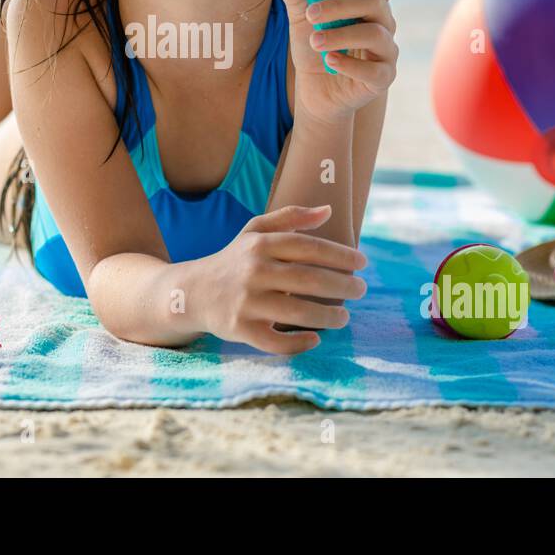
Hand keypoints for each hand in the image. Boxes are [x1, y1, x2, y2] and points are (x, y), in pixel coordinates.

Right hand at [196, 204, 367, 354]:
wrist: (192, 292)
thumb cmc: (233, 260)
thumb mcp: (255, 232)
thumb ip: (291, 217)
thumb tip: (328, 210)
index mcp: (259, 245)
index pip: (308, 247)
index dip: (340, 254)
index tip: (362, 263)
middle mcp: (253, 272)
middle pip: (309, 280)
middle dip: (343, 286)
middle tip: (361, 290)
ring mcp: (246, 302)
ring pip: (297, 313)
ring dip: (329, 317)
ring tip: (345, 317)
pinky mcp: (239, 329)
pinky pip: (275, 342)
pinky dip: (299, 343)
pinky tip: (315, 339)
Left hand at [281, 0, 403, 125]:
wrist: (316, 91)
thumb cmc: (315, 48)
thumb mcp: (301, 23)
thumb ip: (297, 1)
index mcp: (369, 3)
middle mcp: (384, 23)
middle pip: (374, 1)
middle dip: (340, 4)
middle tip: (311, 13)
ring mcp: (387, 50)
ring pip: (375, 34)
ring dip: (341, 35)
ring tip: (314, 41)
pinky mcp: (383, 77)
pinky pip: (373, 69)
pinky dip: (349, 64)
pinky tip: (329, 60)